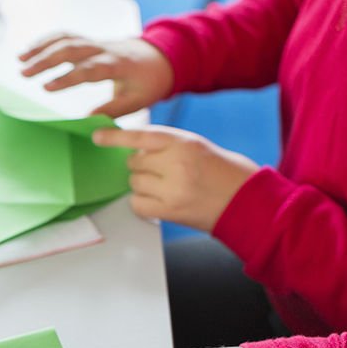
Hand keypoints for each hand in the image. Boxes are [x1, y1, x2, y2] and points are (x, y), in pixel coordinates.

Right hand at [19, 35, 173, 117]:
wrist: (159, 58)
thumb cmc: (147, 84)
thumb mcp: (138, 101)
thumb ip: (114, 110)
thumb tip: (89, 122)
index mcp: (117, 65)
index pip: (89, 69)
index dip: (67, 78)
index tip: (46, 88)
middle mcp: (104, 49)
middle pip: (72, 48)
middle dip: (46, 60)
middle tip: (24, 74)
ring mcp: (96, 43)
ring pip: (66, 39)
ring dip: (42, 48)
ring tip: (21, 60)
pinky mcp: (90, 42)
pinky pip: (67, 36)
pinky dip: (47, 41)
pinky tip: (30, 51)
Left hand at [93, 126, 258, 231]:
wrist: (249, 203)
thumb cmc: (227, 173)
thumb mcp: (200, 147)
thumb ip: (170, 146)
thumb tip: (137, 152)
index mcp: (185, 143)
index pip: (141, 136)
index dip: (116, 137)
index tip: (97, 137)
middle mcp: (176, 163)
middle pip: (134, 162)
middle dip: (141, 166)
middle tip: (162, 172)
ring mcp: (172, 189)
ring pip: (134, 182)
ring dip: (142, 184)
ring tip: (165, 186)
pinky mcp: (169, 211)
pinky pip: (137, 203)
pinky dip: (142, 202)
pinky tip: (159, 200)